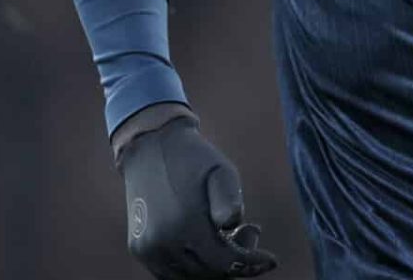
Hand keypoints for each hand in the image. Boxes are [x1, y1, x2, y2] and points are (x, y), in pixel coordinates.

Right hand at [116, 108, 277, 277]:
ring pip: (191, 277)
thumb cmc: (194, 160)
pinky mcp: (139, 249)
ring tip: (228, 236)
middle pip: (210, 273)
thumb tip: (232, 224)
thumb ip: (230, 200)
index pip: (225, 262)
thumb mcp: (221, 172)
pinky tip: (208, 245)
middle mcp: (163, 242)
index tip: (272, 260)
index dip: (252, 264)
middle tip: (250, 232)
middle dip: (237, 262)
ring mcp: (148, 249)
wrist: (151, 146)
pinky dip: (194, 268)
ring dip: (215, 266)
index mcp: (185, 224)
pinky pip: (171, 274)